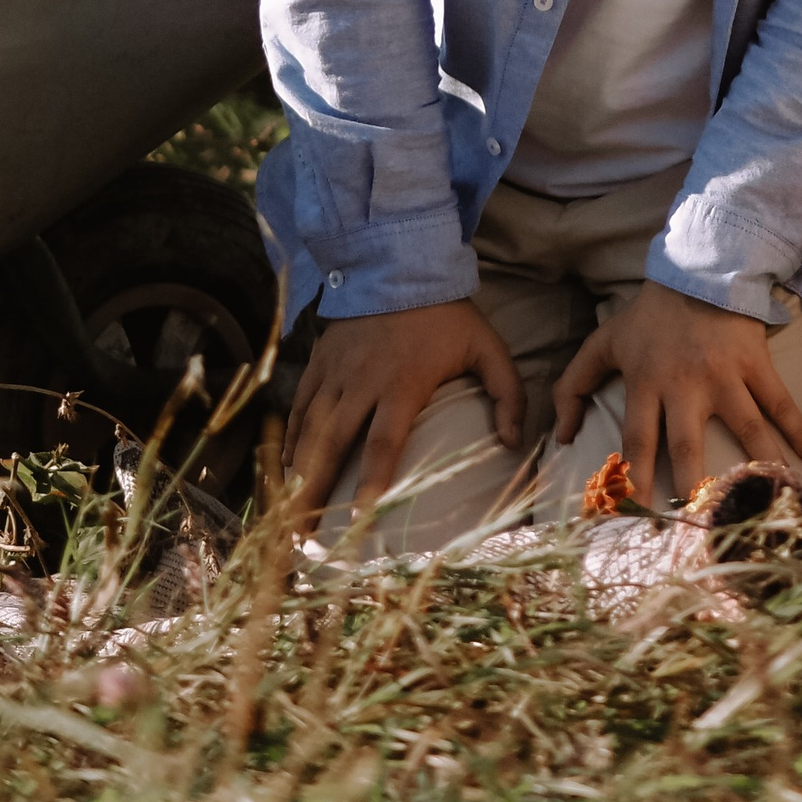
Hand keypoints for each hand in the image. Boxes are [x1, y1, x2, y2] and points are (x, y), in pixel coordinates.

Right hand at [282, 298, 522, 529]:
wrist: (399, 264)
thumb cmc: (446, 314)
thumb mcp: (487, 346)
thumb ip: (507, 393)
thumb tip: (513, 442)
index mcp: (402, 384)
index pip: (383, 443)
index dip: (371, 483)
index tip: (359, 520)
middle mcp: (362, 382)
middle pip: (334, 446)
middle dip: (316, 494)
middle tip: (303, 538)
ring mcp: (335, 372)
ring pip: (311, 431)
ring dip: (299, 475)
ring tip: (289, 517)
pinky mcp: (320, 362)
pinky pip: (300, 408)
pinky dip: (292, 440)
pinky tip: (288, 470)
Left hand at [551, 279, 801, 504]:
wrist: (697, 269)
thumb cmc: (649, 316)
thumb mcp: (604, 344)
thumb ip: (573, 386)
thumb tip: (562, 437)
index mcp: (646, 384)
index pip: (637, 442)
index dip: (634, 481)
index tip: (635, 518)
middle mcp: (685, 385)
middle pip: (687, 445)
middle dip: (691, 487)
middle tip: (700, 525)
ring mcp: (724, 375)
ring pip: (745, 428)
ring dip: (758, 465)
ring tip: (768, 500)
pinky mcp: (755, 362)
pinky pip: (778, 400)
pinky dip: (796, 427)